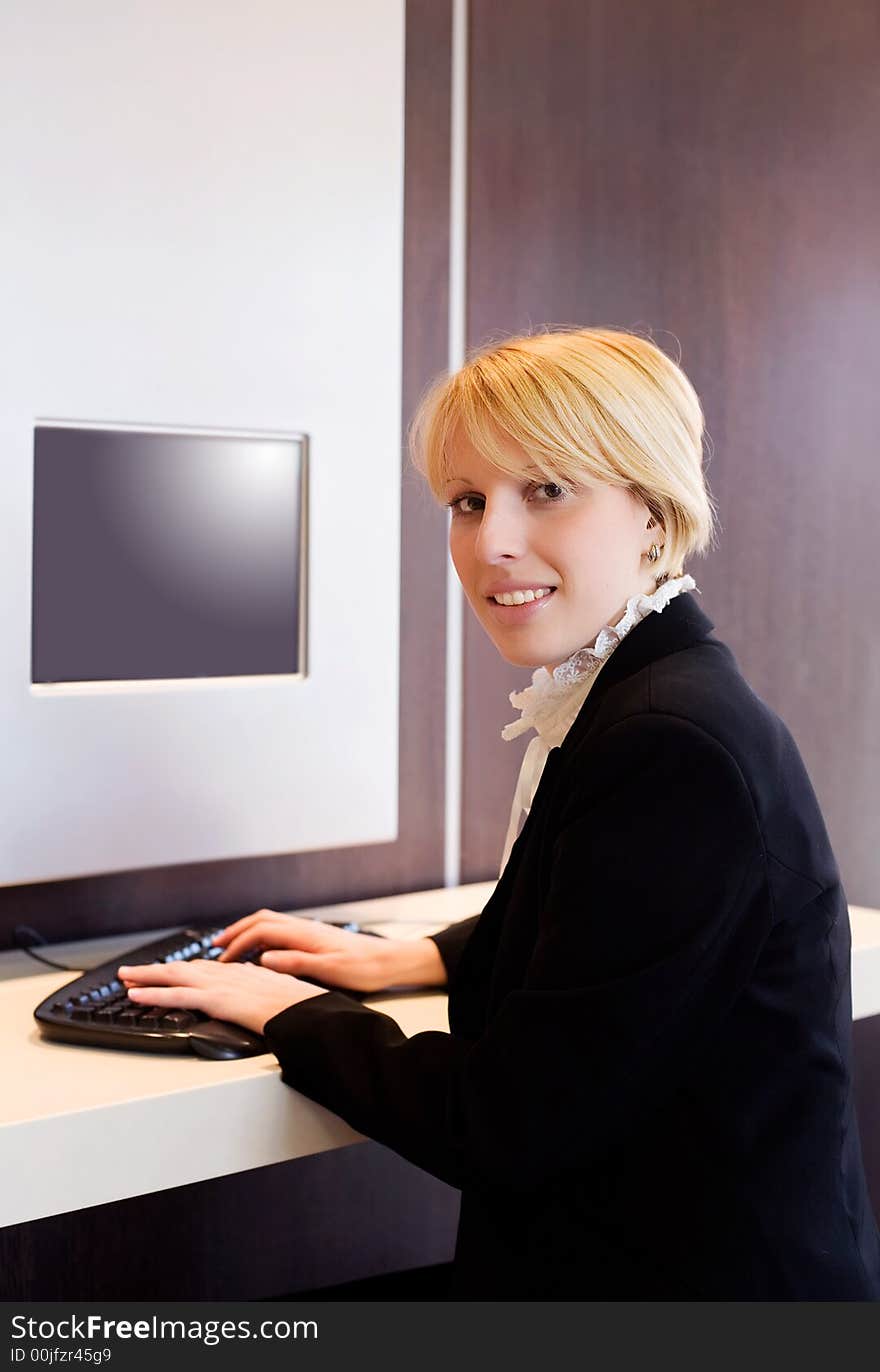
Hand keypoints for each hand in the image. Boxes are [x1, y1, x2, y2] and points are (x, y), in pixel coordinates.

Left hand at [118, 957, 327, 1034]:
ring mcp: (221, 986)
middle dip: (156, 970)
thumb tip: (258, 994)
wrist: (311, 1012)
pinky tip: (135, 996)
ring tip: (125, 978)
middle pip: (184, 968)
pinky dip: (153, 995)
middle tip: (133, 972)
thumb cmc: (302, 1007)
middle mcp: (229, 974)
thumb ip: (264, 991)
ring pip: (174, 977)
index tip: (167, 972)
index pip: (204, 969)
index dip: (182, 971)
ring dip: (146, 977)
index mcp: (244, 973)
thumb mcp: (281, 994)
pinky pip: (177, 996)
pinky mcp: (217, 1000)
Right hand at [212, 908, 445, 992]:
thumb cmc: (364, 967)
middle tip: (215, 947)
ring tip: (230, 948)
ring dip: (247, 932)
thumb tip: (264, 958)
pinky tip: (259, 952)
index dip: (237, 944)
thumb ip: (296, 963)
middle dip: (235, 932)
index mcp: (304, 934)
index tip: (222, 961)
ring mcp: (308, 930)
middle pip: (261, 920)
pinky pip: (280, 930)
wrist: (390, 960)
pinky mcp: (314, 937)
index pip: (260, 932)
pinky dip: (262, 937)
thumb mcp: (329, 970)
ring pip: (270, 923)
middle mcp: (304, 927)